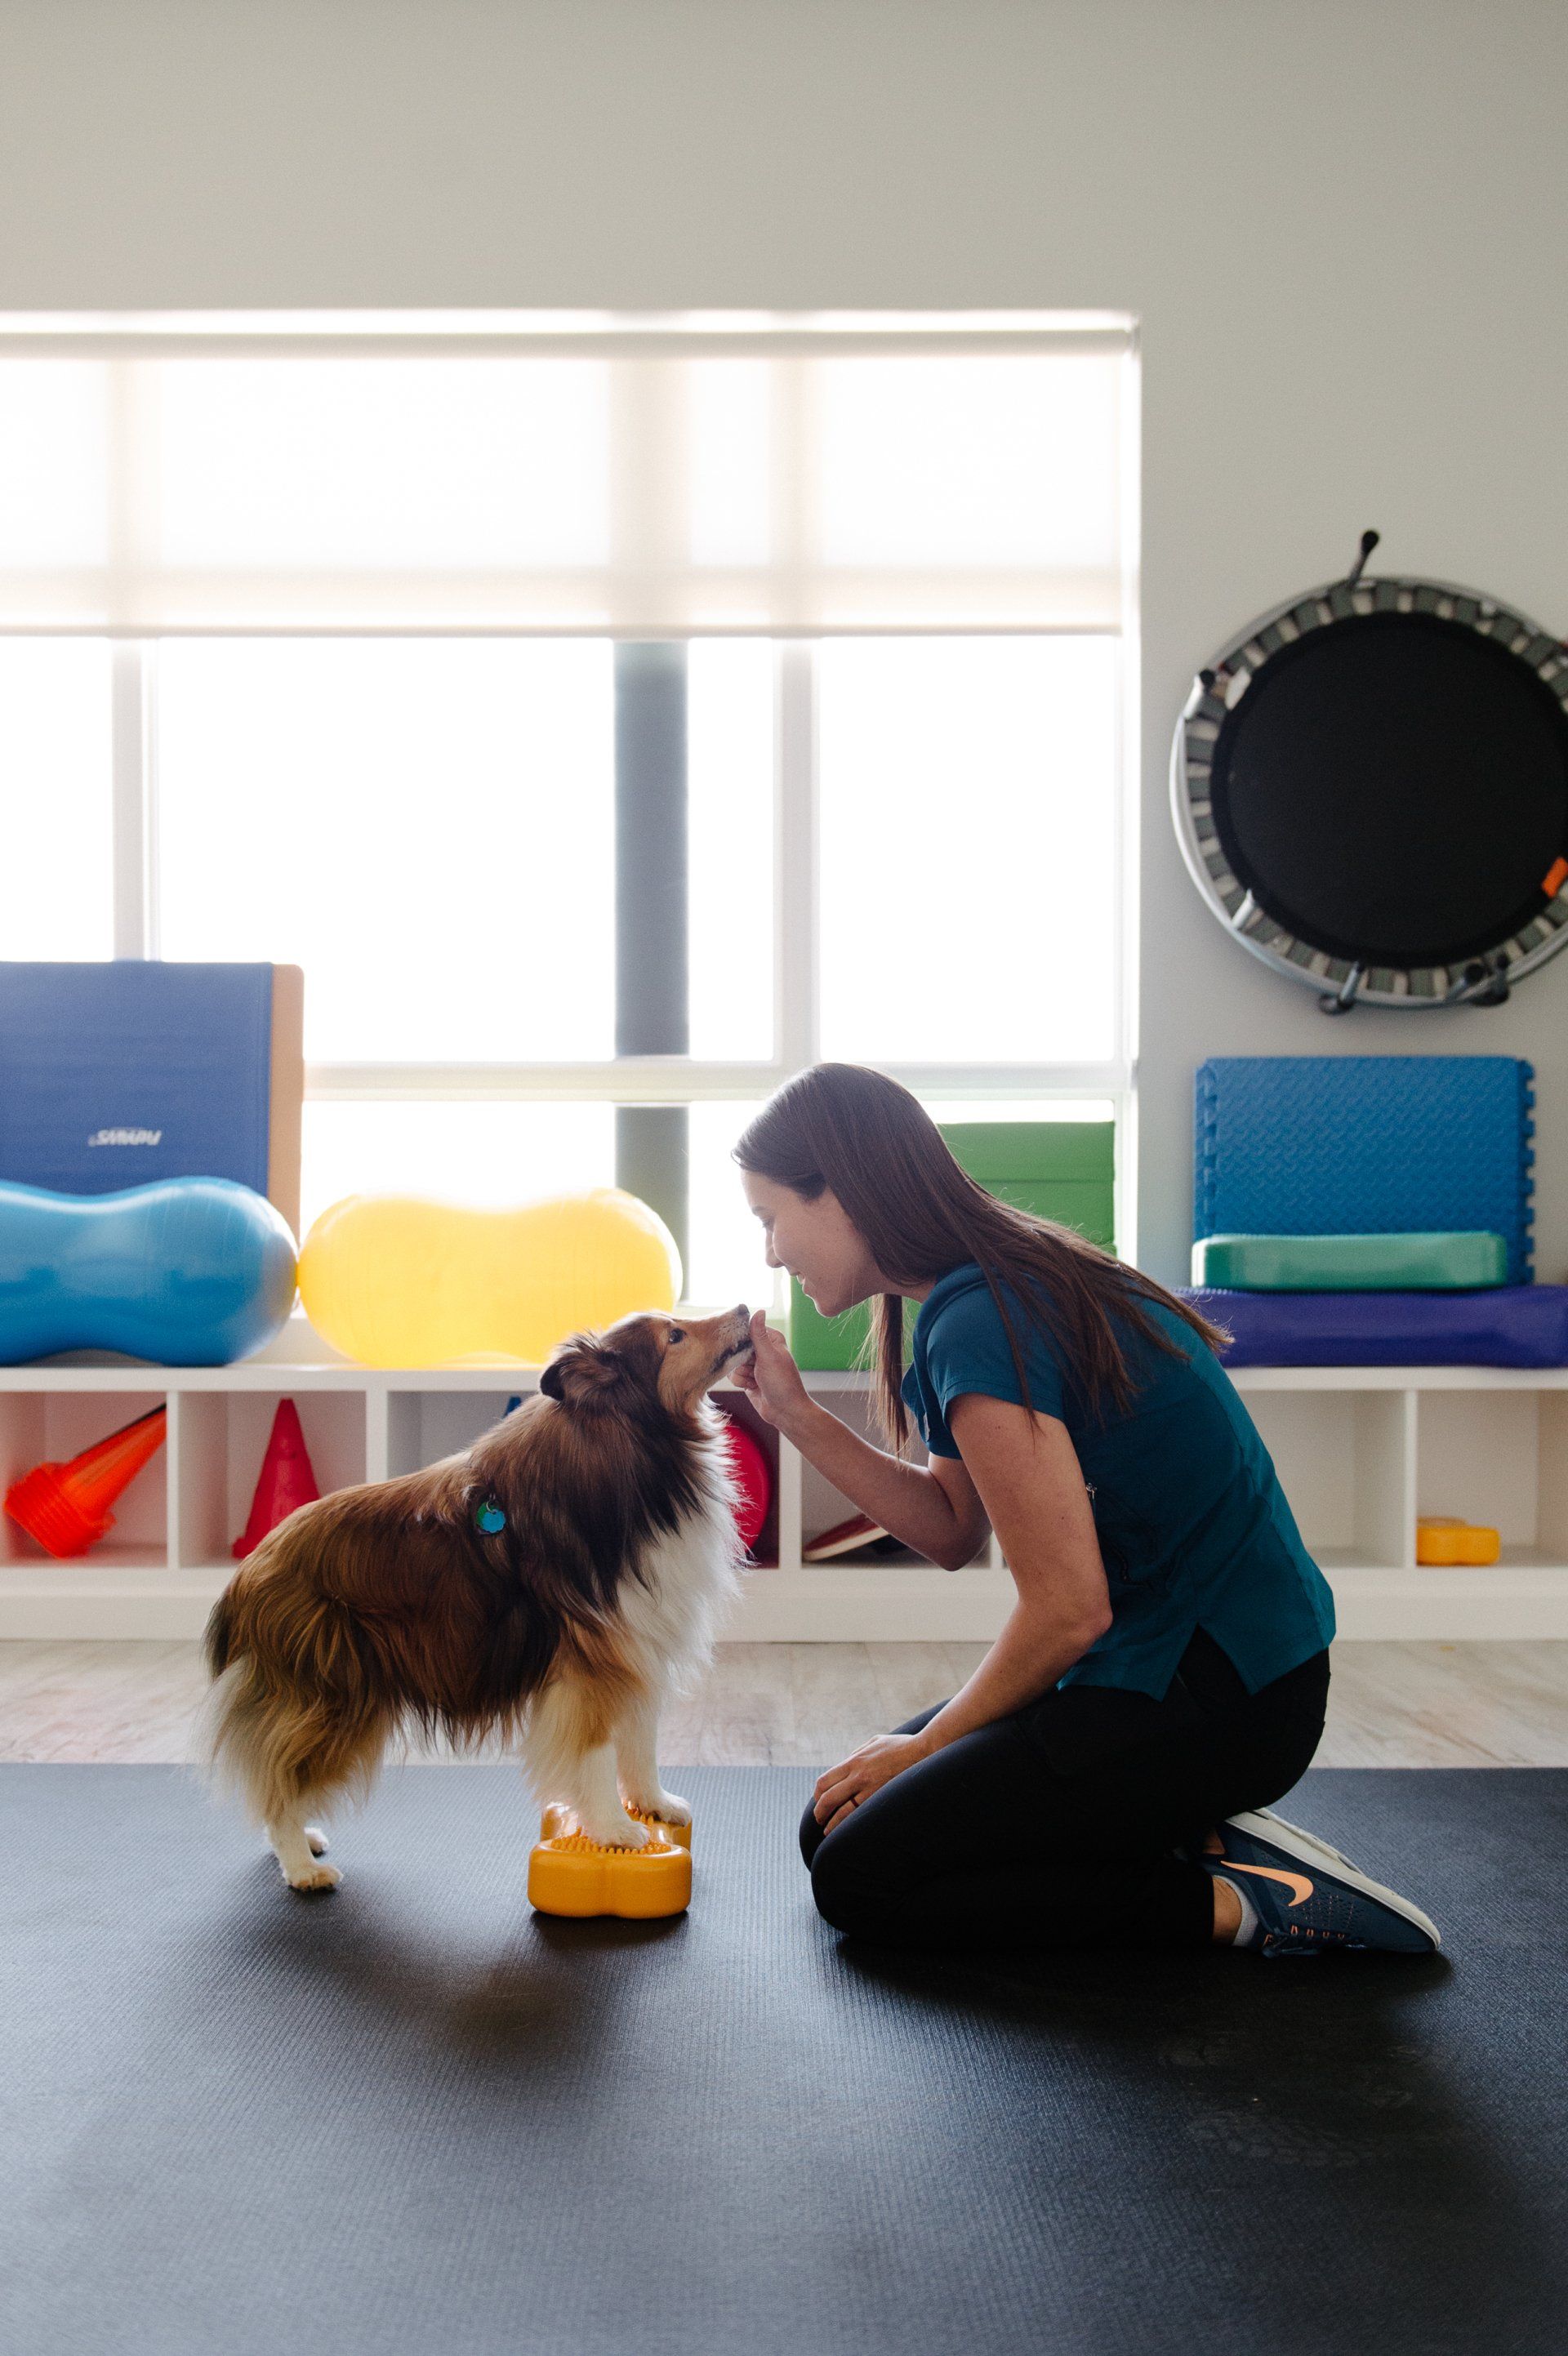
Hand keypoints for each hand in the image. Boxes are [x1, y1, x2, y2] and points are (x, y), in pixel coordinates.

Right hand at [730, 1309, 813, 1435]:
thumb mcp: (769, 1356)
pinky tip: (753, 1387)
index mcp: (771, 1340)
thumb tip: (759, 1311)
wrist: (785, 1411)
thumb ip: (759, 1335)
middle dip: (741, 1359)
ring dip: (742, 1373)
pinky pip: (734, 1375)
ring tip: (756, 1380)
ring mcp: (755, 1365)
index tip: (742, 1348)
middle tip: (753, 1367)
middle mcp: (762, 1351)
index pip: (748, 1330)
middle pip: (737, 1347)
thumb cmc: (782, 1383)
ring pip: (733, 1362)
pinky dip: (741, 1382)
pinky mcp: (748, 1378)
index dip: (742, 1339)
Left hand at [812, 1731, 932, 1832]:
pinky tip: (847, 1830)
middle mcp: (858, 1775)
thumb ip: (857, 1753)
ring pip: (842, 1811)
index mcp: (854, 1761)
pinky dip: (849, 1824)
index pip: (825, 1781)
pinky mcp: (882, 1798)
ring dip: (832, 1823)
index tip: (818, 1801)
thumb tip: (846, 1764)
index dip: (817, 1794)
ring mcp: (871, 1789)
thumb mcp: (874, 1743)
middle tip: (819, 1819)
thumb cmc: (900, 1746)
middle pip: (828, 1798)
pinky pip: (861, 1815)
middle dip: (820, 1812)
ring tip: (828, 1830)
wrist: (924, 1751)